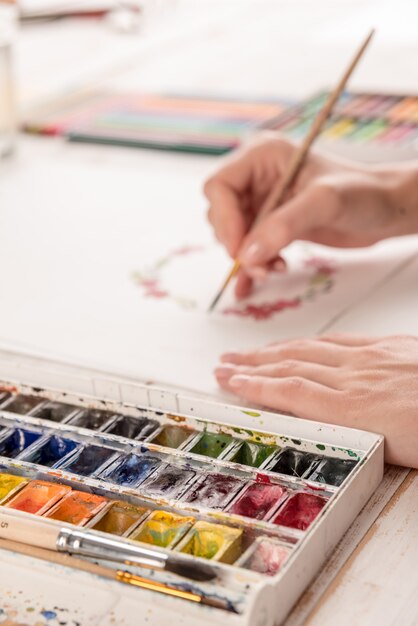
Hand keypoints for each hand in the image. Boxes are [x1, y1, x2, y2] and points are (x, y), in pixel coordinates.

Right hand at [205, 136, 412, 298]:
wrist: (384, 211)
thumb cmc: (362, 193)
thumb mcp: (324, 202)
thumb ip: (284, 225)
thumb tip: (247, 254)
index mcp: (263, 155)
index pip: (220, 186)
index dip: (224, 219)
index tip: (239, 249)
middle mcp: (257, 177)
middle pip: (221, 213)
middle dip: (237, 243)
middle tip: (261, 265)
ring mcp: (263, 202)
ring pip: (233, 235)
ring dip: (248, 258)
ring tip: (275, 269)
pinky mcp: (272, 225)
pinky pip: (248, 248)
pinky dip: (249, 268)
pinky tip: (252, 285)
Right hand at [214, 334, 417, 467]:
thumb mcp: (399, 451)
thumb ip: (359, 435)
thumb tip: (329, 430)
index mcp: (358, 407)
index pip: (292, 390)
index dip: (255, 384)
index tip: (229, 381)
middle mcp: (358, 376)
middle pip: (293, 365)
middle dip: (253, 364)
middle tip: (223, 364)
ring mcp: (373, 357)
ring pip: (311, 349)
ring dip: (273, 349)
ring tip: (247, 351)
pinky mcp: (391, 346)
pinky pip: (340, 340)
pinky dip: (311, 342)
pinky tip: (302, 342)